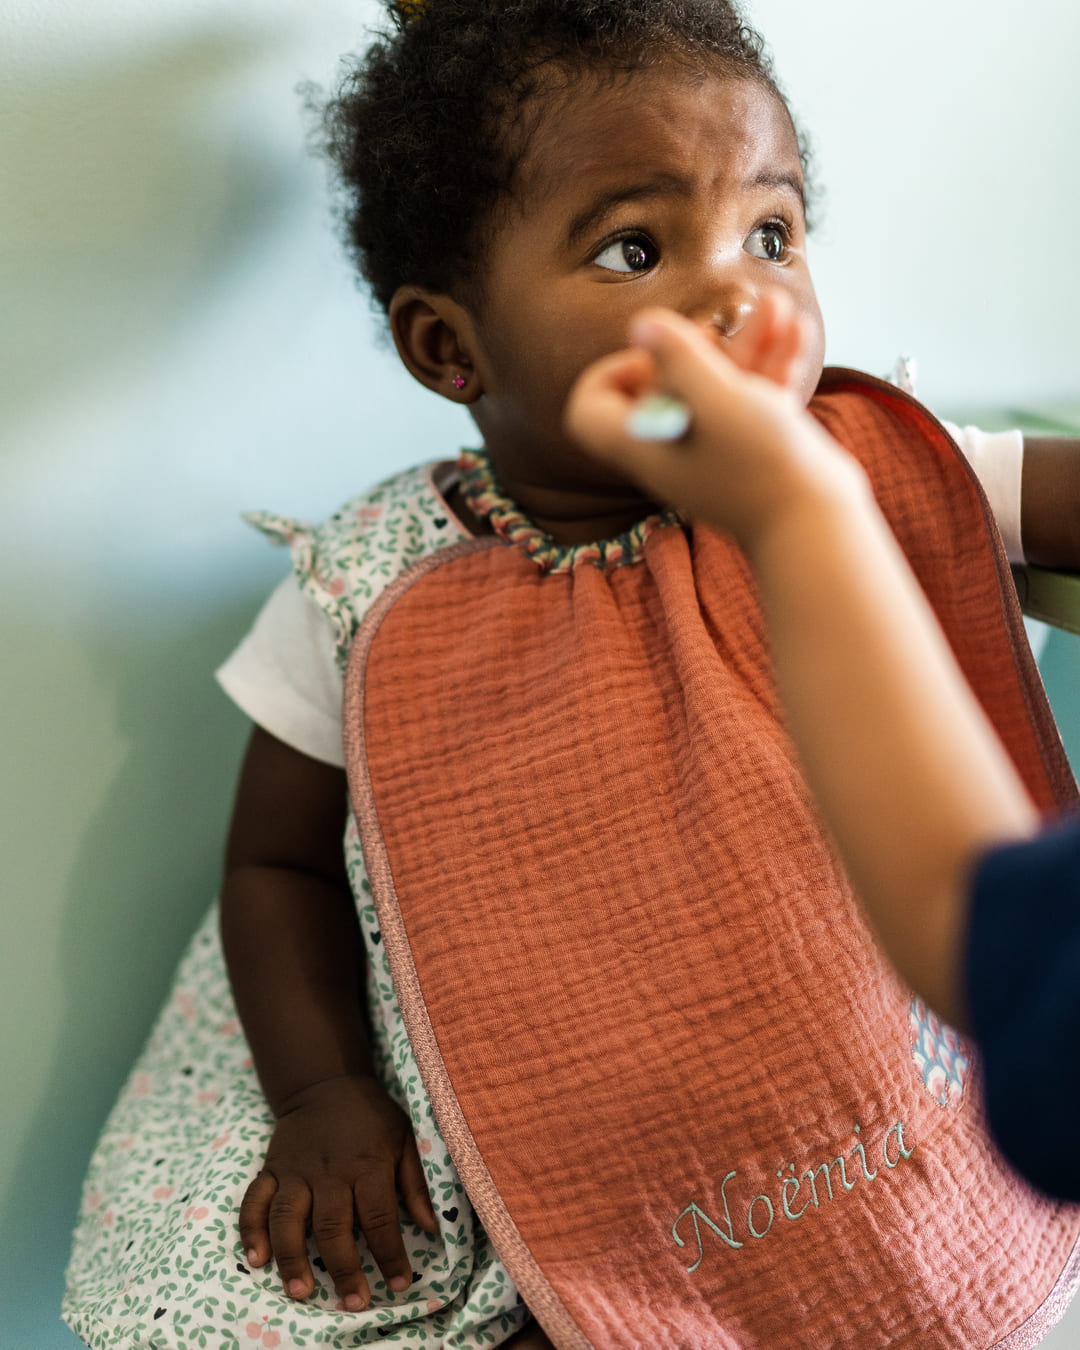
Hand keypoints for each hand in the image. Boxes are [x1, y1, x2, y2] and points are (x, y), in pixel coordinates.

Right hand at [239, 1074, 438, 1308]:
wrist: (326, 1083)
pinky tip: (256, 1259)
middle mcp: (329, 1172)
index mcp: (367, 1164)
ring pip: (288, 1218)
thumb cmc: (372, 1117)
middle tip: (353, 1303)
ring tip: (301, 1292)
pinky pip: (254, 1201)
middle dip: (343, 1268)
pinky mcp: (270, 1170)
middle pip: (333, 1225)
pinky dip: (251, 1230)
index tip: (399, 1285)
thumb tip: (432, 1227)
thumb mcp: (405, 1138)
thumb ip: (416, 1183)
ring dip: (292, 1257)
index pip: (380, 1217)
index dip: (390, 1254)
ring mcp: (295, 1171)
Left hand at [565, 294, 862, 546]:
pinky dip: (771, 365)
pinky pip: (752, 400)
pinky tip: (798, 331)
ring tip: (780, 306)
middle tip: (715, 331)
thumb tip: (641, 325)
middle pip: (663, 387)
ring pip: (718, 386)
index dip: (612, 373)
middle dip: (697, 344)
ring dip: (747, 343)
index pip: (590, 410)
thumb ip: (677, 356)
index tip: (651, 359)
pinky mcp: (753, 450)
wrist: (814, 523)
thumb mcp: (715, 396)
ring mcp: (713, 450)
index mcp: (644, 442)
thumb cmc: (759, 463)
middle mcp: (672, 448)